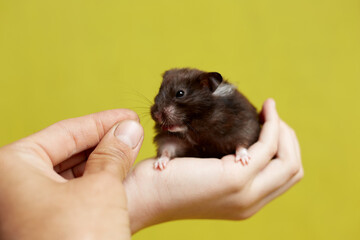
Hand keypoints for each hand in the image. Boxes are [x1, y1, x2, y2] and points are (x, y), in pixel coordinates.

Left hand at [0, 109, 142, 239]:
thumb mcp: (102, 188)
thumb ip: (114, 153)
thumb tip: (127, 129)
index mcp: (10, 168)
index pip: (65, 131)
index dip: (103, 121)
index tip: (128, 116)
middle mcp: (10, 187)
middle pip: (64, 151)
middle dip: (103, 141)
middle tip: (132, 133)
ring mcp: (23, 209)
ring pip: (67, 172)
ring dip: (100, 162)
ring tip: (129, 151)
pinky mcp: (39, 226)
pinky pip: (67, 193)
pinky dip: (92, 183)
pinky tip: (114, 175)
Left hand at [124, 99, 302, 232]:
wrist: (142, 195)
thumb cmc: (166, 179)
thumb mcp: (205, 172)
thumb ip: (226, 164)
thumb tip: (243, 141)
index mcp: (245, 203)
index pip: (283, 177)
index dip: (282, 147)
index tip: (270, 124)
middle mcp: (250, 203)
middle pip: (293, 169)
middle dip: (287, 137)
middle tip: (271, 115)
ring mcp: (245, 193)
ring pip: (289, 160)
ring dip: (282, 129)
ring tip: (269, 109)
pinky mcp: (235, 178)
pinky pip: (267, 147)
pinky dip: (271, 126)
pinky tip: (263, 110)